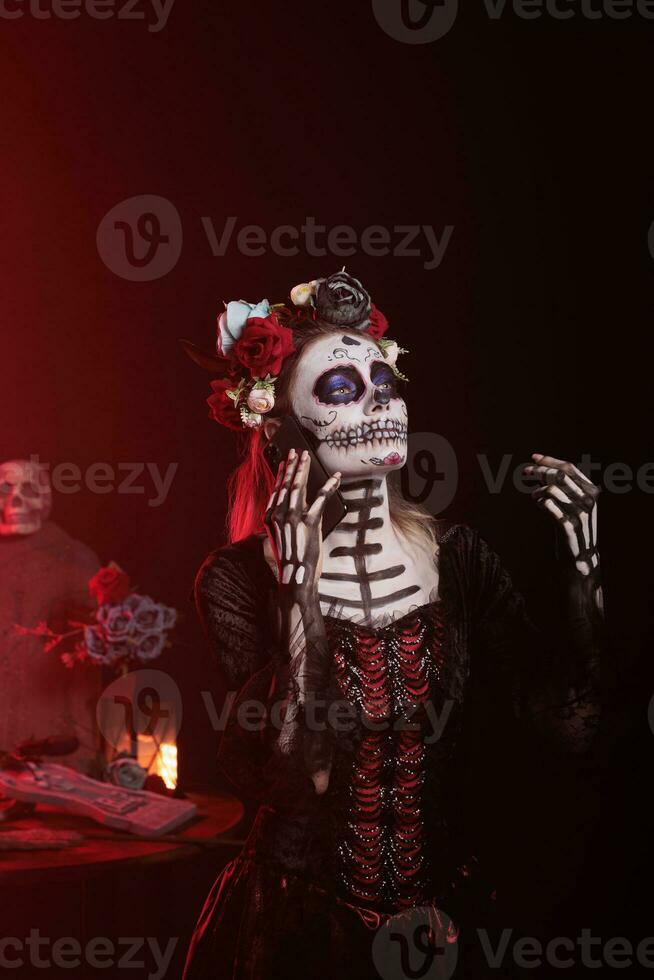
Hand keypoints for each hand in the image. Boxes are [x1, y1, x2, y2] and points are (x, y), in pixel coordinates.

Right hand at [264, 448, 341, 600]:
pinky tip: (336, 477)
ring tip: (308, 457)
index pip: (276, 490)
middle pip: (286, 484)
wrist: (296, 576)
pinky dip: (329, 485)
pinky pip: (321, 498)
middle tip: (297, 451)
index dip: (281, 473)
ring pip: (299, 486)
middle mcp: (279, 514)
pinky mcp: (309, 522)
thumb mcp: (279, 538)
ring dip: (304, 469)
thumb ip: (283, 521)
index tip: (284, 461)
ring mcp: (294, 517)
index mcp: (270, 517)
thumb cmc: (290, 560)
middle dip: (292, 465)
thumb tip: (293, 507)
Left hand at [524, 453, 599, 576]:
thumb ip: (561, 486)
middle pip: (559, 475)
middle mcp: (587, 500)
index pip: (569, 467)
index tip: (533, 458)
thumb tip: (539, 468)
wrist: (581, 555)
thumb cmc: (573, 525)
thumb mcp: (573, 503)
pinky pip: (548, 505)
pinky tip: (539, 505)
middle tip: (525, 472)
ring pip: (551, 489)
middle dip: (539, 471)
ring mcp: (578, 513)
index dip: (549, 460)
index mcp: (591, 491)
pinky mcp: (568, 525)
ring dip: (538, 490)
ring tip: (535, 496)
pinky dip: (540, 502)